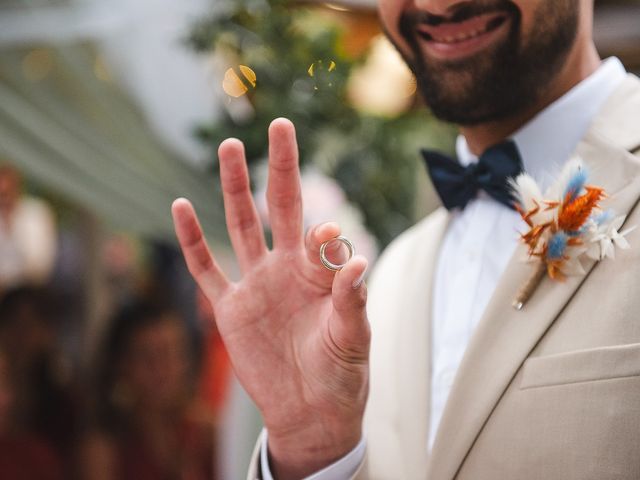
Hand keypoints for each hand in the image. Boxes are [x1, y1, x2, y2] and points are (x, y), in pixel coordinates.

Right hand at [172, 118, 369, 478]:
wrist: (310, 410)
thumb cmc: (341, 372)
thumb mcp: (352, 338)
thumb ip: (352, 300)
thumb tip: (358, 259)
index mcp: (319, 273)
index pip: (319, 235)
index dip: (324, 231)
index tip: (328, 234)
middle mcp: (285, 269)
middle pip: (278, 207)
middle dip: (279, 168)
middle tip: (280, 126)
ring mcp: (255, 285)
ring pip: (239, 226)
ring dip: (234, 188)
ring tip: (231, 147)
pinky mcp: (229, 308)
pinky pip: (206, 268)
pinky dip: (192, 241)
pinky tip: (181, 205)